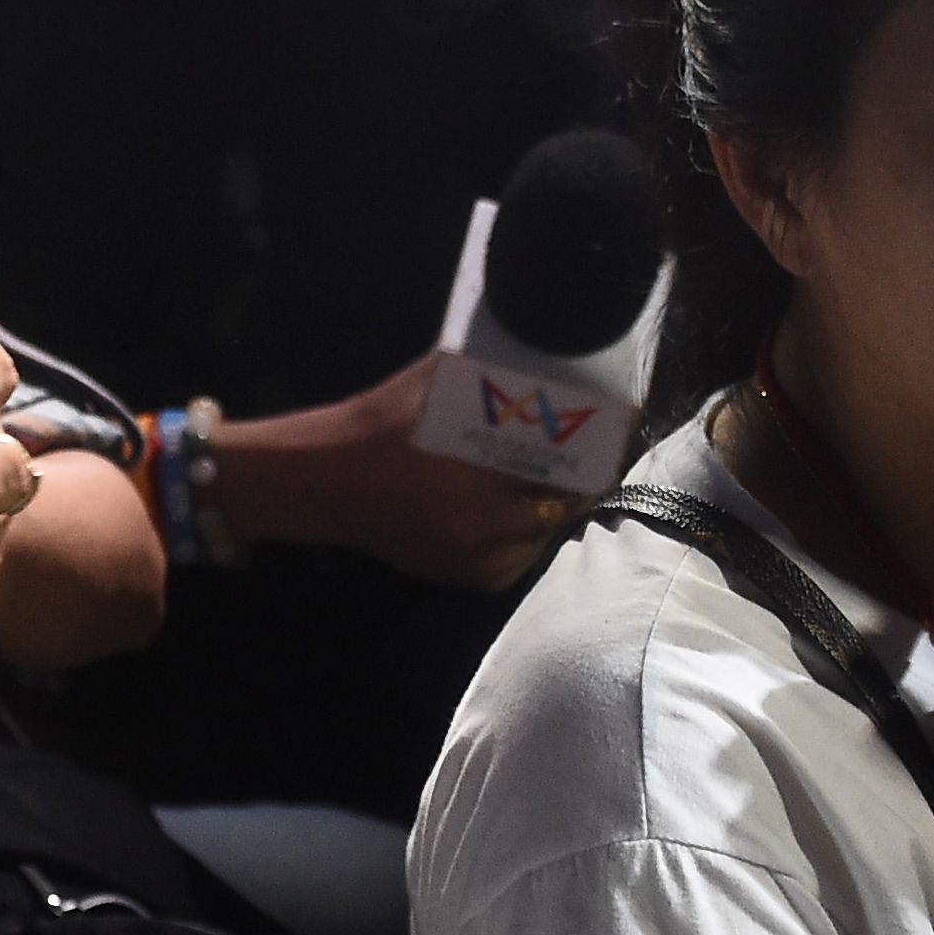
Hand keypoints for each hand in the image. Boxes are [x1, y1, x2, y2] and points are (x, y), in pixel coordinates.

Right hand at [212, 358, 565, 588]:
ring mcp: (473, 563)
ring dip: (549, 509)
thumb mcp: (440, 385)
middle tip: (585, 452)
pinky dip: (520, 536)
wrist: (323, 480)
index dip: (595, 453)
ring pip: (541, 537)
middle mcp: (483, 536)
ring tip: (547, 478)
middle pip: (562, 509)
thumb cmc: (381, 423)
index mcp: (480, 488)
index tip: (610, 432)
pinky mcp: (462, 580)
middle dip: (574, 481)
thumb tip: (548, 354)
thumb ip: (493, 375)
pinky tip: (508, 507)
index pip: (569, 476)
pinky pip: (514, 560)